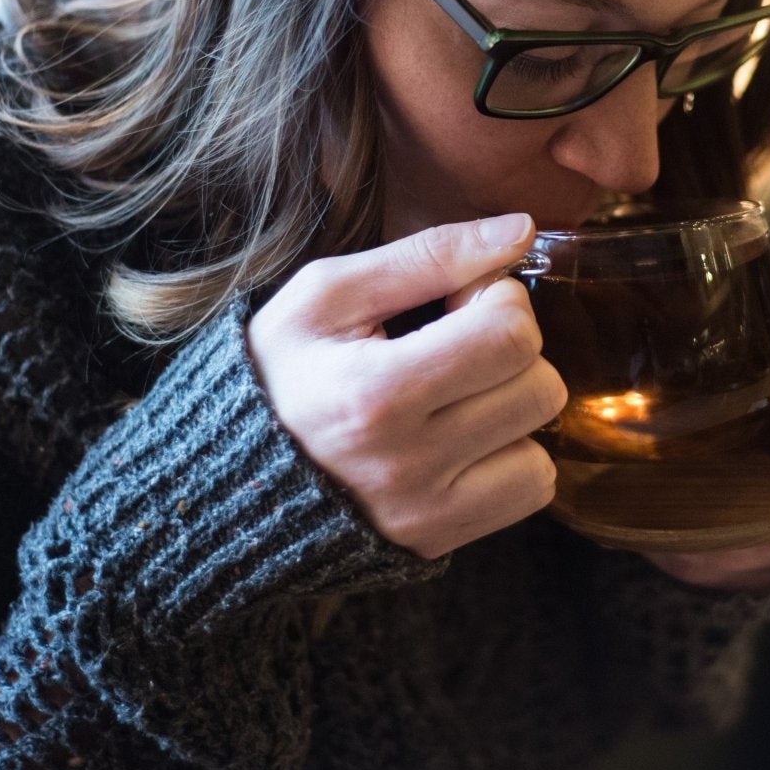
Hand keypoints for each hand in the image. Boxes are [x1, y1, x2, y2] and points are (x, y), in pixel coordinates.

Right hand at [244, 213, 567, 560]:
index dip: (497, 300)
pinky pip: (532, 488)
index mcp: (376, 393)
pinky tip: (463, 439)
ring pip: (543, 439)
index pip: (510, 333)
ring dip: (510, 404)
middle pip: (540, 387)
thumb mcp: (328, 294)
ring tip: (454, 394)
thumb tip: (521, 230)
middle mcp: (408, 462)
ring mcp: (426, 510)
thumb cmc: (278, 370)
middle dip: (510, 351)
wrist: (226, 475)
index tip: (456, 303)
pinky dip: (512, 458)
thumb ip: (428, 254)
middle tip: (455, 346)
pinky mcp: (439, 539)